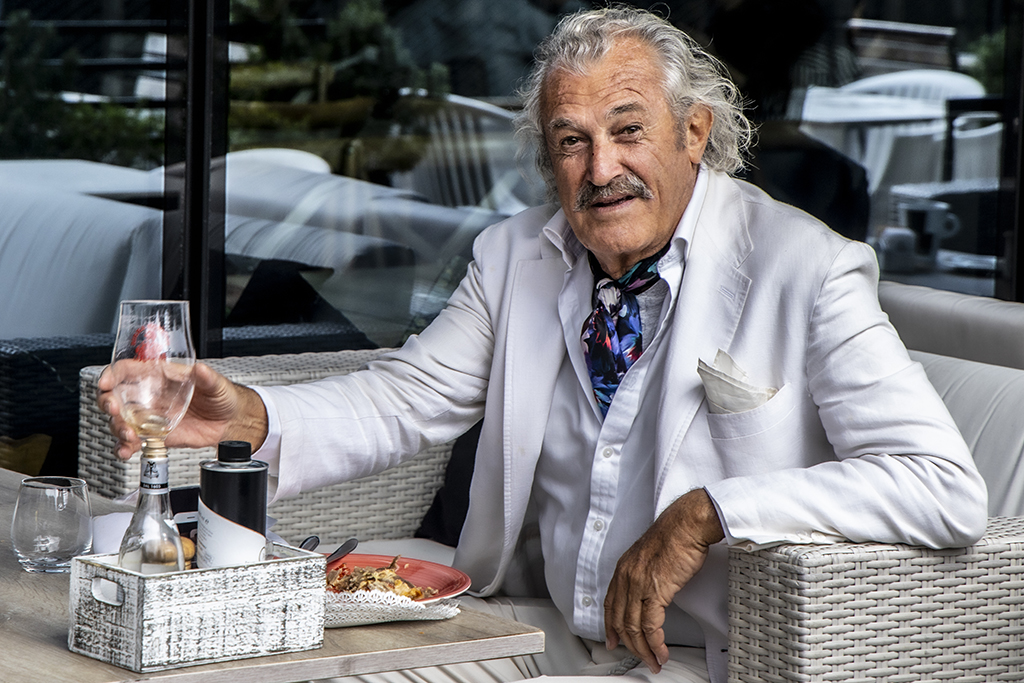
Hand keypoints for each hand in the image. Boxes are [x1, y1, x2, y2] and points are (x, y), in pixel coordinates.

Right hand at [98, 362, 268, 459]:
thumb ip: (207, 377)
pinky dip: (125, 447)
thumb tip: (200, 369)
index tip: (106, 382)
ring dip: (117, 428)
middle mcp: (150, 397)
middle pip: (116, 396)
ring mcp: (149, 418)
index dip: (112, 375)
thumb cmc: (221, 396)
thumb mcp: (216, 383)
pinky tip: (126, 450)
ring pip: (120, 421)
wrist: (230, 422)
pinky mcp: (154, 436)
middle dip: (108, 403)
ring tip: (128, 435)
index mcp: (160, 377)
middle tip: (115, 410)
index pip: (128, 371)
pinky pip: (133, 442)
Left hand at [604, 488, 724, 672]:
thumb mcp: (651, 555)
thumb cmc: (675, 534)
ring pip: (633, 627)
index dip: (610, 625)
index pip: (610, 604)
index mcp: (624, 568)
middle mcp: (627, 577)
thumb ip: (645, 574)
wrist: (687, 524)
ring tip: (654, 660)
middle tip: (639, 657)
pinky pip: (650, 626)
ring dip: (644, 649)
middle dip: (629, 644)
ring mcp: (639, 584)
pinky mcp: (656, 591)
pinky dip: (655, 643)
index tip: (612, 639)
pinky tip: (660, 651)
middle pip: (620, 620)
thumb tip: (650, 592)